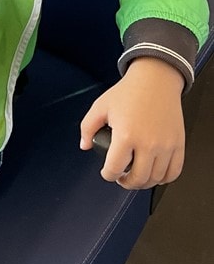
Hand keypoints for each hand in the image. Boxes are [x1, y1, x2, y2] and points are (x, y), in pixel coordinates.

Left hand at [80, 57, 185, 188]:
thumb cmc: (129, 92)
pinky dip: (164, 178)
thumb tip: (84, 145)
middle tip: (121, 177)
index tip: (107, 173)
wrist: (155, 80)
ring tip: (136, 176)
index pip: (114, 169)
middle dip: (125, 182)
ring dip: (144, 183)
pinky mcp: (178, 144)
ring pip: (155, 179)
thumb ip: (87, 127)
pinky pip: (173, 172)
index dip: (107, 175)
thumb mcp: (100, 106)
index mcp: (126, 135)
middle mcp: (148, 143)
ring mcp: (165, 146)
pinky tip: (155, 173)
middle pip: (137, 179)